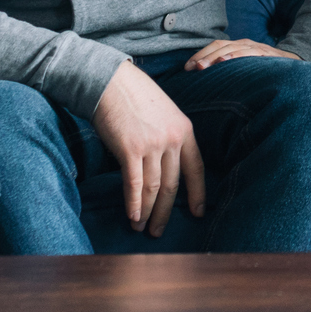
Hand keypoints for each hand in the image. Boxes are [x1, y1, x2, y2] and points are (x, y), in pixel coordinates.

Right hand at [91, 59, 205, 235]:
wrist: (112, 81)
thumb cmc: (135, 96)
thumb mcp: (164, 113)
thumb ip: (169, 137)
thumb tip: (165, 166)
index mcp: (185, 130)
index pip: (196, 169)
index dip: (197, 193)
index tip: (198, 213)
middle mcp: (172, 140)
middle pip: (173, 185)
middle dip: (166, 211)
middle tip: (159, 231)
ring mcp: (152, 145)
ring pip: (153, 188)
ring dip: (147, 212)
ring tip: (142, 228)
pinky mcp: (129, 149)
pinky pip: (134, 184)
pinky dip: (134, 203)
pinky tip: (132, 216)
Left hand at [185, 38, 298, 69]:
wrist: (296, 68)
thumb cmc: (267, 71)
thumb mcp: (246, 69)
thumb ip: (230, 71)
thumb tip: (206, 83)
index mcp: (238, 46)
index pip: (214, 46)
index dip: (199, 55)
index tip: (186, 68)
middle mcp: (245, 44)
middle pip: (219, 46)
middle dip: (203, 56)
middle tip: (190, 69)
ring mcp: (256, 47)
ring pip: (231, 48)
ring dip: (214, 57)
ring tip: (202, 66)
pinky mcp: (266, 54)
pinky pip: (248, 53)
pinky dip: (235, 56)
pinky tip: (224, 61)